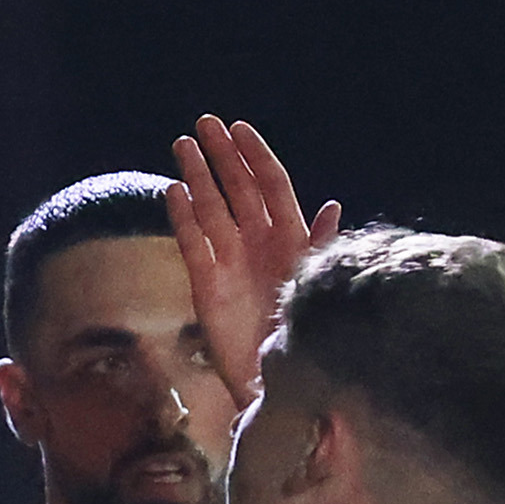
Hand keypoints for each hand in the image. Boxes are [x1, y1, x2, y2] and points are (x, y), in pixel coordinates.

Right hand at [167, 115, 339, 405]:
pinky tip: (174, 190)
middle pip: (237, 188)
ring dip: (197, 176)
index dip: (255, 155)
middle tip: (205, 124)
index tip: (239, 128)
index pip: (270, 184)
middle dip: (221, 155)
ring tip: (182, 145)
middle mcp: (258, 242)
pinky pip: (193, 241)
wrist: (276, 379)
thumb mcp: (318, 285)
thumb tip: (330, 205)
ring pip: (211, 208)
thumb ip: (320, 244)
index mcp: (289, 237)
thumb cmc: (304, 334)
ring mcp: (230, 260)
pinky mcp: (206, 282)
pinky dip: (183, 216)